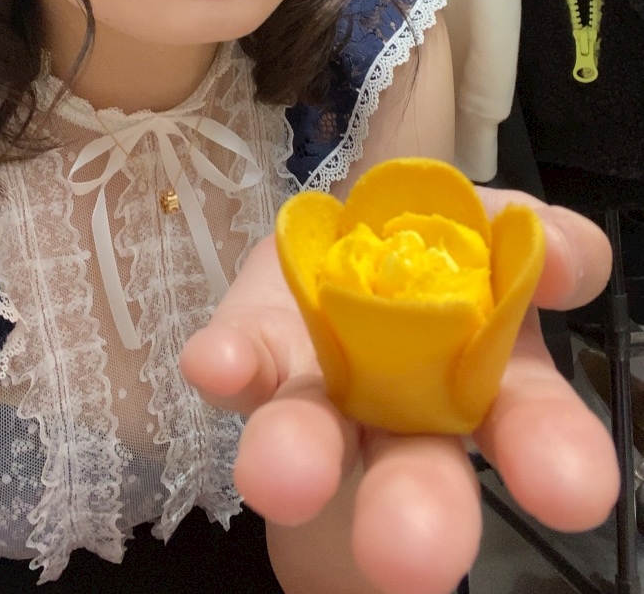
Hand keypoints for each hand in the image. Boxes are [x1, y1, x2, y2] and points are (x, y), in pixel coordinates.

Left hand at [181, 191, 617, 593]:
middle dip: (420, 508)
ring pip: (315, 433)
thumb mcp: (502, 232)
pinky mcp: (255, 353)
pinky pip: (242, 362)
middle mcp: (404, 408)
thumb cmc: (434, 255)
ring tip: (283, 477)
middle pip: (418, 471)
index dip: (552, 451)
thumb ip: (543, 241)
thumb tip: (562, 258)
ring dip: (299, 454)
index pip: (536, 423)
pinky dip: (230, 362)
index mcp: (493, 378)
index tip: (571, 489)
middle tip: (414, 554)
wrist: (337, 251)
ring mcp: (321, 388)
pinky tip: (216, 362)